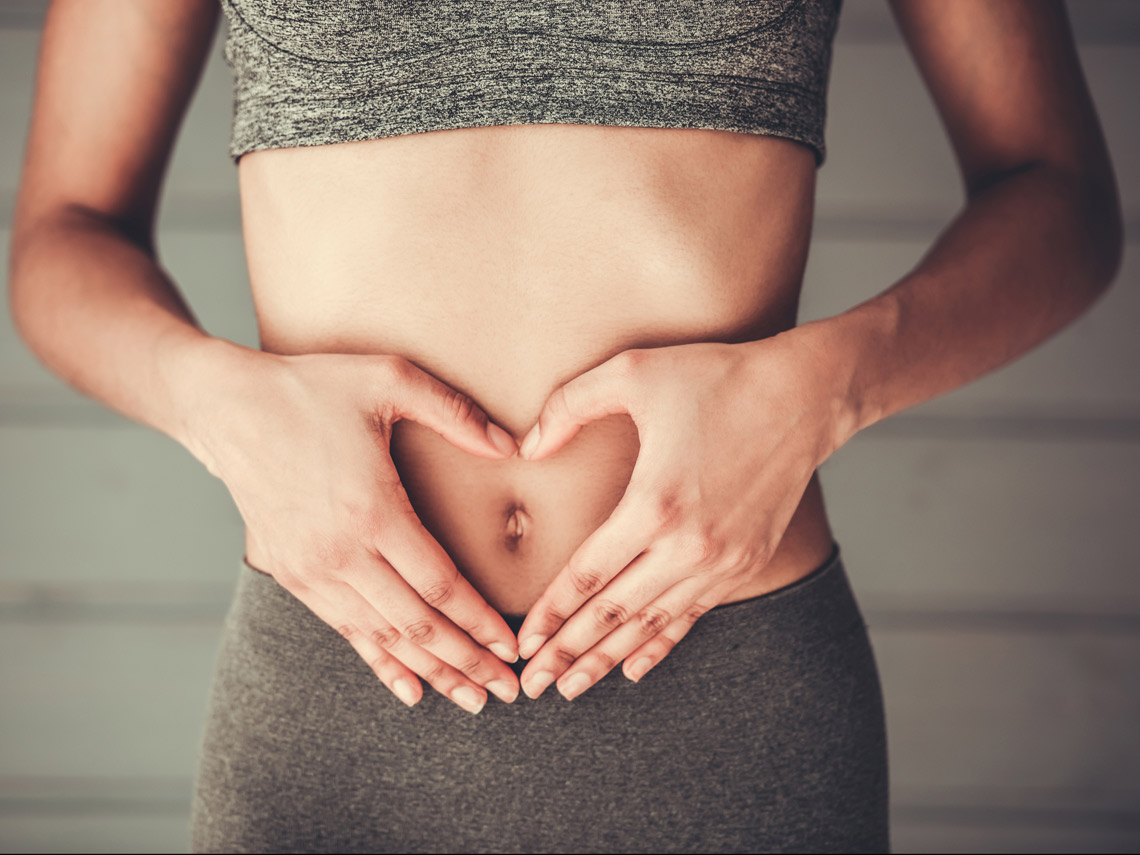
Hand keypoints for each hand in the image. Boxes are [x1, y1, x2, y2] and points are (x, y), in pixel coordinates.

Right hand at [188, 343, 522, 712]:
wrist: (226, 408)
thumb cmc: (312, 388)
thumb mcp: (388, 378)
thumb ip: (455, 411)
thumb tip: (513, 446)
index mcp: (372, 510)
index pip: (439, 585)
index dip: (480, 622)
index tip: (512, 647)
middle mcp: (341, 552)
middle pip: (417, 624)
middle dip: (467, 662)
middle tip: (508, 691)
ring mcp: (313, 569)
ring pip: (384, 637)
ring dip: (431, 671)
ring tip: (472, 698)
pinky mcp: (294, 575)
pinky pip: (345, 631)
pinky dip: (381, 663)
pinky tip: (410, 689)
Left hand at [514, 330, 848, 699]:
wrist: (805, 395)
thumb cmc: (715, 377)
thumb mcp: (631, 371)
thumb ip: (568, 405)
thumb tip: (526, 447)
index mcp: (655, 503)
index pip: (588, 574)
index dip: (552, 613)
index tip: (522, 643)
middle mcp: (689, 545)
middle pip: (614, 613)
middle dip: (568, 653)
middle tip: (530, 686)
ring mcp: (722, 560)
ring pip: (652, 624)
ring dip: (608, 659)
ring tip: (570, 688)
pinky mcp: (745, 563)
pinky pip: (692, 615)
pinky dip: (660, 644)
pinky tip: (634, 669)